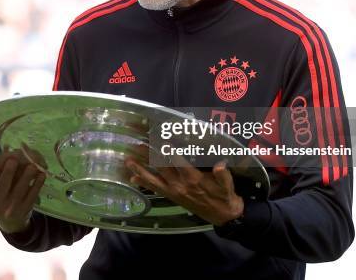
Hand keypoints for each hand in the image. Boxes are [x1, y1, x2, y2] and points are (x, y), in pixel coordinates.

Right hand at [0, 147, 45, 232]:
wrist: (10, 223)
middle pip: (3, 184)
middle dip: (9, 171)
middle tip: (14, 158)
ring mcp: (11, 208)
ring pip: (20, 189)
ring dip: (27, 175)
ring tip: (32, 165)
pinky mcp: (24, 210)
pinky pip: (32, 195)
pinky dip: (37, 184)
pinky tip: (41, 175)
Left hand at [125, 155, 243, 225]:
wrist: (221, 216)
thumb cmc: (224, 196)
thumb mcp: (227, 185)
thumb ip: (223, 175)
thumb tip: (221, 163)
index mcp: (193, 179)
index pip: (179, 162)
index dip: (169, 152)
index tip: (159, 140)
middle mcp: (180, 185)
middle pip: (161, 168)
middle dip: (149, 156)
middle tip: (137, 145)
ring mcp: (174, 191)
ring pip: (153, 179)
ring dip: (140, 170)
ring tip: (128, 161)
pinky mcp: (171, 196)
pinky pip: (155, 189)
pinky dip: (143, 183)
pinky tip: (132, 178)